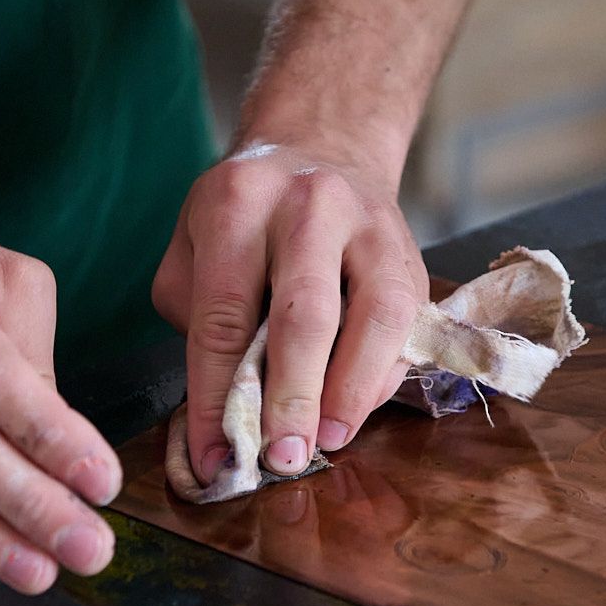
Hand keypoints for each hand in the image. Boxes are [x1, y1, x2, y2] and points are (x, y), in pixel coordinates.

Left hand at [152, 142, 426, 486]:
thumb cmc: (246, 213)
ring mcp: (371, 226)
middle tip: (281, 459)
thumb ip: (198, 318)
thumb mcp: (193, 244)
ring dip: (350, 393)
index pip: (224, 317)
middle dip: (292, 399)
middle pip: (304, 316)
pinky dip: (379, 378)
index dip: (217, 398)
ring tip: (326, 443)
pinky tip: (352, 411)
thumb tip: (222, 411)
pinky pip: (406, 326)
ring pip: (375, 317)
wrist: (322, 146)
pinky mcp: (412, 253)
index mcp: (239, 204)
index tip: (215, 458)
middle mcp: (309, 207)